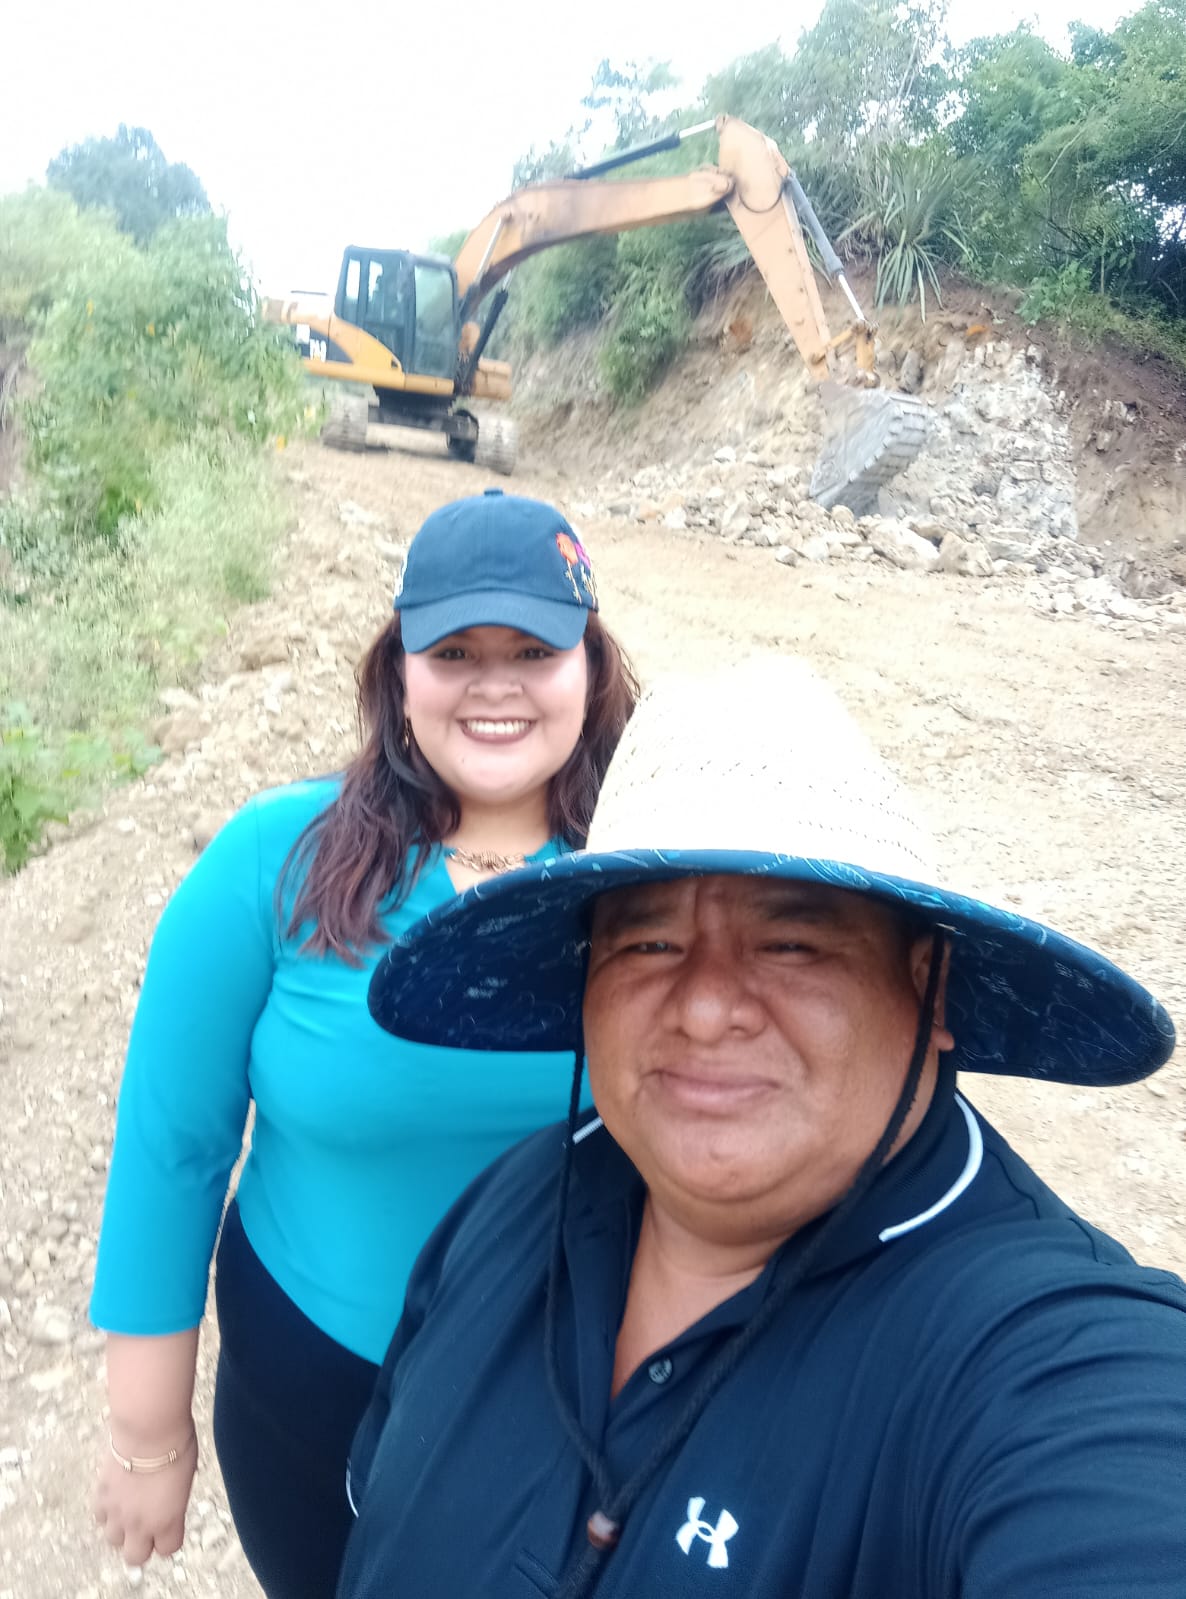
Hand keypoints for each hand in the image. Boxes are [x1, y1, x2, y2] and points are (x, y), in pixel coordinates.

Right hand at [94, 1430, 197, 1566]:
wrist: (149, 1428)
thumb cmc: (176, 1446)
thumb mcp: (186, 1478)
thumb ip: (174, 1501)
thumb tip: (166, 1504)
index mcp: (168, 1521)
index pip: (168, 1549)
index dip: (169, 1537)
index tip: (170, 1525)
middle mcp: (140, 1523)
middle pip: (135, 1557)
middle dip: (141, 1544)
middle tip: (146, 1525)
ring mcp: (117, 1512)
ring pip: (113, 1539)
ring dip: (121, 1528)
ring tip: (130, 1507)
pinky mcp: (101, 1496)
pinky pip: (99, 1516)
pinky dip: (107, 1509)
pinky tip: (116, 1493)